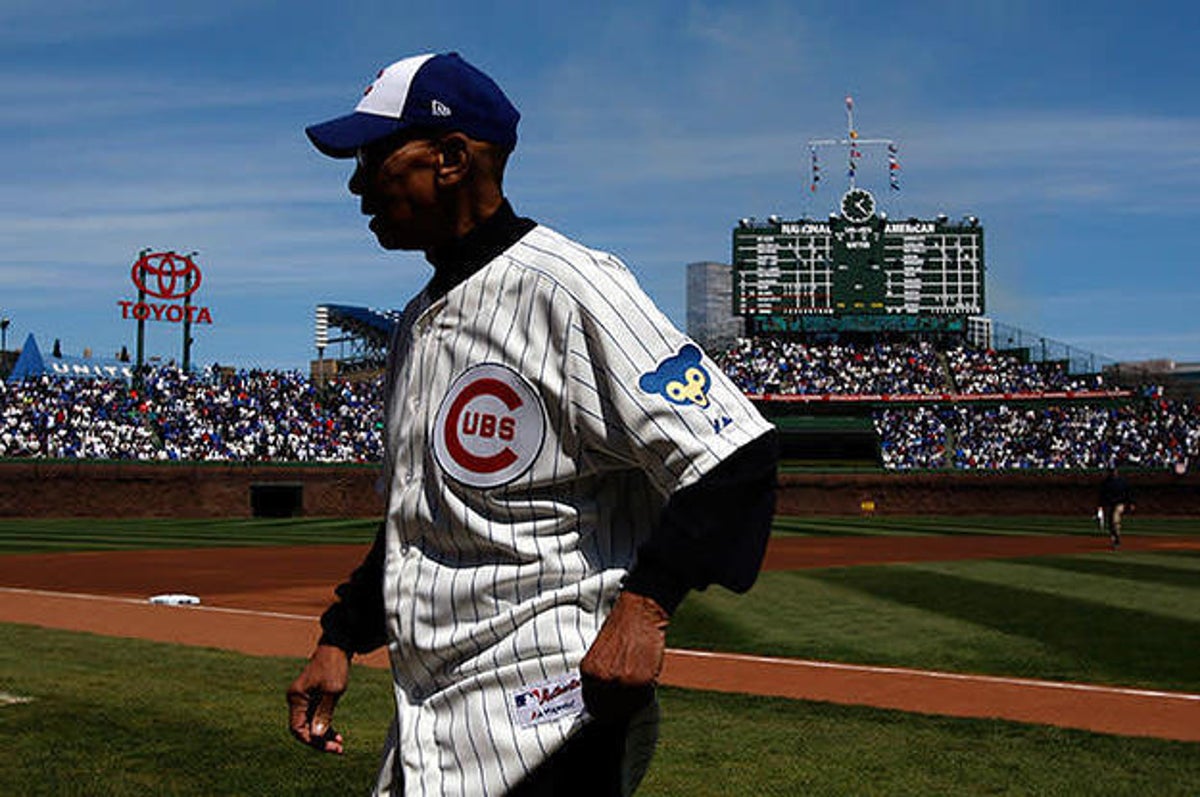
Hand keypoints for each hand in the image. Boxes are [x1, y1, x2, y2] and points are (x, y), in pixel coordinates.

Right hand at [287, 644, 350, 753]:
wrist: (338, 645)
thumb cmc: (334, 665)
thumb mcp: (333, 691)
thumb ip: (324, 713)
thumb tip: (316, 736)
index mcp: (296, 697)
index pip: (297, 729)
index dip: (312, 741)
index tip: (330, 746)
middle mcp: (296, 699)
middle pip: (303, 729)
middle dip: (319, 741)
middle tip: (338, 748)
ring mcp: (304, 698)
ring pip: (310, 725)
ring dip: (323, 736)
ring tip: (339, 744)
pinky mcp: (313, 697)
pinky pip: (315, 717)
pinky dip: (324, 726)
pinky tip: (336, 734)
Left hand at [579, 591, 668, 722]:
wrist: (639, 613)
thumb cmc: (621, 630)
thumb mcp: (599, 655)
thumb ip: (599, 678)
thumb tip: (604, 700)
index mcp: (588, 672)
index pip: (592, 706)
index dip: (603, 710)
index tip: (611, 709)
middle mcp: (602, 680)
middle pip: (608, 712)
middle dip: (618, 711)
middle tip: (627, 704)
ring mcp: (621, 682)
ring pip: (627, 709)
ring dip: (633, 704)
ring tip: (638, 690)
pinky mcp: (641, 681)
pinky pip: (642, 701)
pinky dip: (645, 697)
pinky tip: (646, 682)